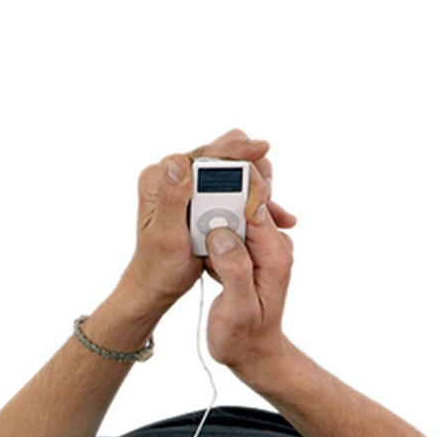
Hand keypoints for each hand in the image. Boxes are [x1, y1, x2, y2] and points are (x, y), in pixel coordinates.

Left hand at [122, 128, 298, 306]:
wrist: (159, 283)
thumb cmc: (159, 265)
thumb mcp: (165, 235)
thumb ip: (171, 198)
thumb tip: (177, 161)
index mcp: (161, 177)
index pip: (206, 153)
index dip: (238, 152)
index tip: (263, 155)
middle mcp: (176, 172)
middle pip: (225, 156)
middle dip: (253, 173)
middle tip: (266, 201)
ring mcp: (191, 183)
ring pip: (236, 170)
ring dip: (258, 188)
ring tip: (276, 215)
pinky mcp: (204, 195)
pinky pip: (236, 189)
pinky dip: (256, 202)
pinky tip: (278, 219)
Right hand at [201, 192, 296, 380]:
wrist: (253, 354)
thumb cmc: (244, 339)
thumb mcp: (238, 311)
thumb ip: (234, 270)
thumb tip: (222, 233)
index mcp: (273, 256)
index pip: (256, 206)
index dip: (233, 186)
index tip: (204, 175)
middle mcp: (272, 246)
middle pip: (246, 201)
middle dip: (218, 194)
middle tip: (188, 195)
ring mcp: (261, 247)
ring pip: (235, 211)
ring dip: (211, 209)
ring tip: (188, 211)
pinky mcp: (247, 252)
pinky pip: (228, 227)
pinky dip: (210, 227)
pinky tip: (195, 236)